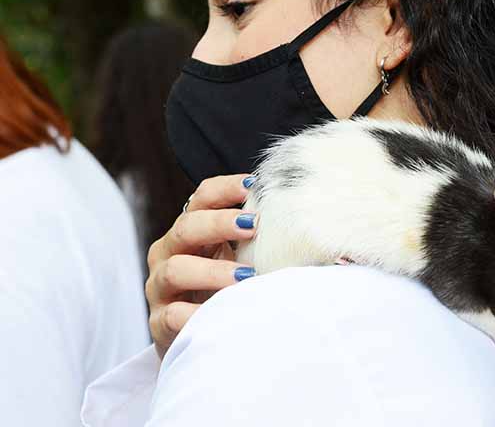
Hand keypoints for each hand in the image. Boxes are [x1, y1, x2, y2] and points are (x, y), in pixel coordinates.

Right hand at [146, 175, 257, 357]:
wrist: (198, 339)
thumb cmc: (223, 290)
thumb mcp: (239, 258)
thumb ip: (258, 240)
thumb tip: (303, 224)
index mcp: (191, 232)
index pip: (202, 198)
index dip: (225, 188)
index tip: (253, 187)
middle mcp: (169, 253)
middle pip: (186, 227)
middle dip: (219, 223)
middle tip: (252, 226)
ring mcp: (161, 288)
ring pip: (176, 269)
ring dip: (212, 270)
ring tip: (245, 277)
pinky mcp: (159, 323)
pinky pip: (173, 315)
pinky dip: (196, 312)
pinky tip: (220, 312)